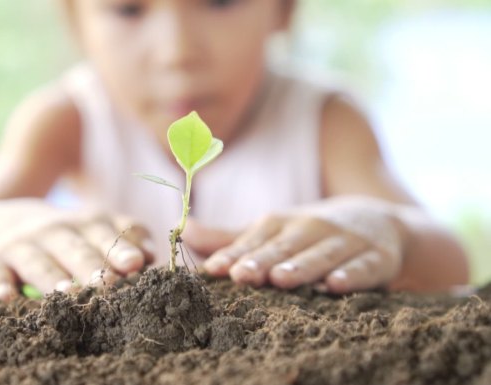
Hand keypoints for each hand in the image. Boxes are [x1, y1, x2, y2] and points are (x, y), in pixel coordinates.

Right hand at [0, 207, 154, 299]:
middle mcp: (52, 229)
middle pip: (74, 247)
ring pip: (36, 260)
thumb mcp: (91, 229)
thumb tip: (150, 255)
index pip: (105, 233)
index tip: (134, 264)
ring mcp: (18, 243)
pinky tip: (6, 297)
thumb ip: (123, 238)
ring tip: (66, 292)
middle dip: (90, 265)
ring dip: (51, 275)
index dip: (120, 248)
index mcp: (84, 223)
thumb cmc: (61, 236)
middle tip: (106, 283)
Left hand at [183, 196, 404, 293]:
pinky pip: (364, 267)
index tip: (213, 270)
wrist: (380, 220)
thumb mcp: (274, 231)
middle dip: (262, 260)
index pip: (255, 239)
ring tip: (281, 278)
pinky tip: (335, 285)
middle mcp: (311, 228)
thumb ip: (231, 238)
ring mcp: (345, 241)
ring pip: (321, 254)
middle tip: (240, 275)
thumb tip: (183, 230)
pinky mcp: (377, 257)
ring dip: (302, 265)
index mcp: (283, 223)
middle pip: (284, 246)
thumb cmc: (312, 232)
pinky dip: (351, 274)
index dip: (235, 254)